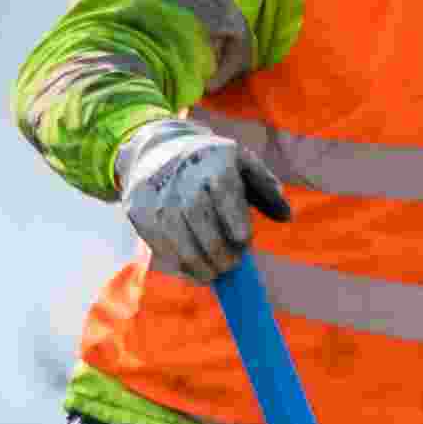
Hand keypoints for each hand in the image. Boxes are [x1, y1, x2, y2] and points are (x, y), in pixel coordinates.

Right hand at [115, 118, 287, 280]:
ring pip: (174, 233)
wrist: (157, 149)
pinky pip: (157, 242)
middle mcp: (181, 173)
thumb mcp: (241, 163)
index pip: (221, 187)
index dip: (233, 215)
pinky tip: (193, 270)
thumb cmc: (212, 164)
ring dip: (196, 262)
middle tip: (231, 266)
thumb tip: (286, 216)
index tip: (245, 240)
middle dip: (216, 247)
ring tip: (213, 274)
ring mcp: (155, 192)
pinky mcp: (136, 209)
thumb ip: (266, 189)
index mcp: (212, 159)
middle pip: (196, 214)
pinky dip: (176, 262)